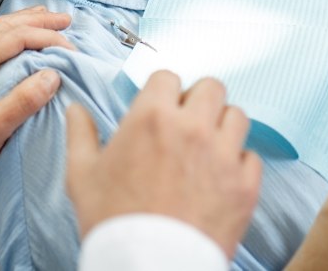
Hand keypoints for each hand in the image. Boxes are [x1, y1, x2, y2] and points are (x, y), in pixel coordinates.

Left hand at [0, 6, 73, 182]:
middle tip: (65, 20)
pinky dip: (8, 31)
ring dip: (22, 21)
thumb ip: (24, 100)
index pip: (16, 37)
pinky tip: (15, 34)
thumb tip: (52, 75)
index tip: (69, 48)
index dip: (46, 37)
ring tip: (45, 18)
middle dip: (38, 20)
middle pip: (5, 25)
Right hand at [66, 70, 261, 259]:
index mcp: (152, 116)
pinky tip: (222, 178)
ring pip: (237, 116)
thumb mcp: (82, 175)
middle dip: (199, 101)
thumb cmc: (113, 222)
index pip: (169, 76)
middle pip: (211, 87)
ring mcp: (222, 154)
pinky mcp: (244, 184)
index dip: (163, 91)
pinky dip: (239, 164)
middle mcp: (192, 127)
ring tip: (208, 148)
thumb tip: (75, 109)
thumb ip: (80, 134)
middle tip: (189, 123)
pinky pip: (252, 156)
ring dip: (223, 127)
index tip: (161, 108)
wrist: (146, 269)